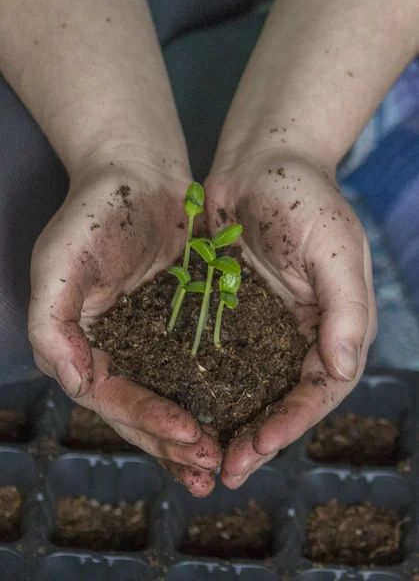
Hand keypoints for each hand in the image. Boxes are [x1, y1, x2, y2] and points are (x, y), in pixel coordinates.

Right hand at [29, 156, 221, 495]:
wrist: (138, 174)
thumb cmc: (93, 214)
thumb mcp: (59, 261)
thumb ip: (52, 322)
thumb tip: (72, 380)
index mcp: (87, 344)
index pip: (113, 397)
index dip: (146, 421)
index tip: (186, 433)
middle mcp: (121, 349)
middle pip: (145, 410)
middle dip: (174, 442)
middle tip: (211, 465)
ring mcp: (155, 339)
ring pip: (176, 397)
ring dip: (198, 431)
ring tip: (225, 458)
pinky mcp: (188, 323)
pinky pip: (204, 366)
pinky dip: (220, 393)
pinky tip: (243, 413)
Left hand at [205, 151, 376, 487]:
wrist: (259, 161)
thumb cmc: (304, 195)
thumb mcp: (334, 245)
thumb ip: (345, 307)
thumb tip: (344, 367)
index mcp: (332, 323)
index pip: (320, 388)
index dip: (293, 422)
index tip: (259, 447)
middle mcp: (300, 332)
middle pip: (283, 397)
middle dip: (259, 435)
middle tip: (228, 469)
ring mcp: (263, 325)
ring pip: (249, 386)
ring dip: (230, 421)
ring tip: (203, 454)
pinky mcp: (230, 312)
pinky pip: (218, 357)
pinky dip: (205, 386)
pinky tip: (183, 406)